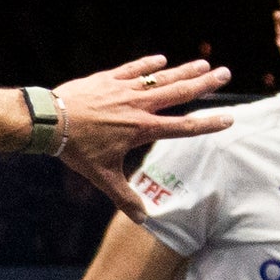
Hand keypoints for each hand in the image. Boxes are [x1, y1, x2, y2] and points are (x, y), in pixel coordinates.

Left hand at [52, 56, 234, 218]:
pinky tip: (161, 60)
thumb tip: (143, 219)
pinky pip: (133, 69)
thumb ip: (124, 197)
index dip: (207, 124)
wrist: (51, 121)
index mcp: (142, 129)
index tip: (228, 118)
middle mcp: (139, 106)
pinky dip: (148, 64)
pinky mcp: (108, 79)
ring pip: (160, 78)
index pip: (182, 128)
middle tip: (225, 73)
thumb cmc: (77, 150)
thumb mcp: (102, 177)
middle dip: (204, 84)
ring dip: (183, 71)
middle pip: (179, 93)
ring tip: (203, 64)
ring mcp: (124, 90)